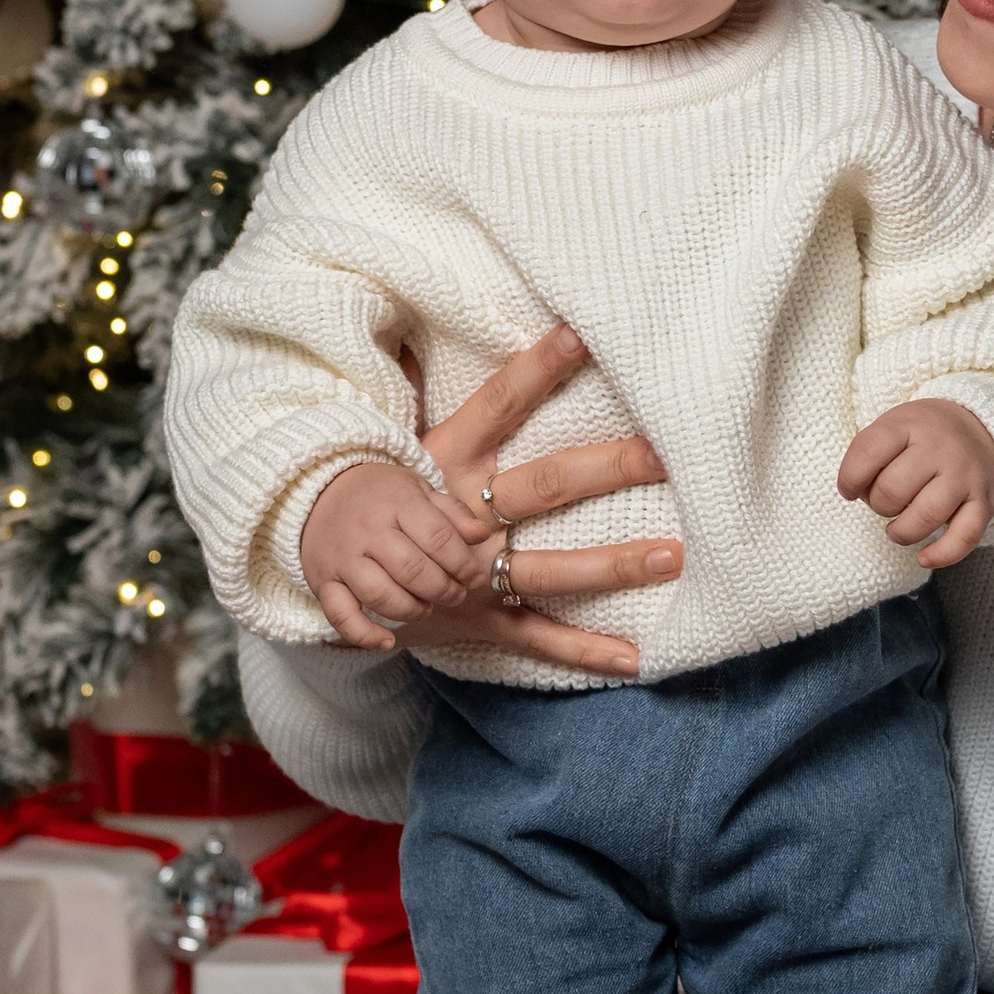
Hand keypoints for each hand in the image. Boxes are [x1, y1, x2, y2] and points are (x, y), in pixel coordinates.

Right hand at [299, 458, 495, 649]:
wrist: (319, 493)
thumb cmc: (380, 496)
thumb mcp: (419, 491)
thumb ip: (453, 514)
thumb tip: (483, 535)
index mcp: (397, 503)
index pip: (438, 539)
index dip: (463, 564)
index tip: (472, 577)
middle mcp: (367, 531)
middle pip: (413, 571)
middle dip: (443, 590)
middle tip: (455, 595)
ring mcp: (343, 558)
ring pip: (381, 596)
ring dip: (412, 610)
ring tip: (426, 607)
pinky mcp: (323, 582)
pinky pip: (342, 616)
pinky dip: (365, 635)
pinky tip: (387, 641)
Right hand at [402, 321, 681, 680]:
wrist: (321, 567)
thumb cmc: (377, 495)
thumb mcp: (402, 445)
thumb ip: (415, 389)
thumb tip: (410, 337)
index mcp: (446, 463)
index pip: (497, 404)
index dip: (536, 369)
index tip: (579, 334)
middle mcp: (463, 516)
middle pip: (542, 485)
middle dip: (606, 468)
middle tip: (665, 452)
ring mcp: (470, 574)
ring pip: (548, 568)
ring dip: (611, 564)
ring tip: (672, 556)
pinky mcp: (475, 621)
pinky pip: (535, 637)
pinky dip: (583, 651)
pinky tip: (634, 659)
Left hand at [838, 396, 993, 570]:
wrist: (982, 430)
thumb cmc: (924, 437)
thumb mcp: (894, 427)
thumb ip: (869, 454)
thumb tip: (856, 493)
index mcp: (910, 425)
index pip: (867, 452)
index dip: (849, 478)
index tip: (850, 488)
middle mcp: (940, 448)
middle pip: (893, 489)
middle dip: (878, 505)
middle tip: (885, 502)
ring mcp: (964, 476)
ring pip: (925, 516)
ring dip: (901, 532)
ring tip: (897, 529)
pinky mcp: (984, 502)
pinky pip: (964, 537)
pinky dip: (941, 554)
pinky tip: (924, 558)